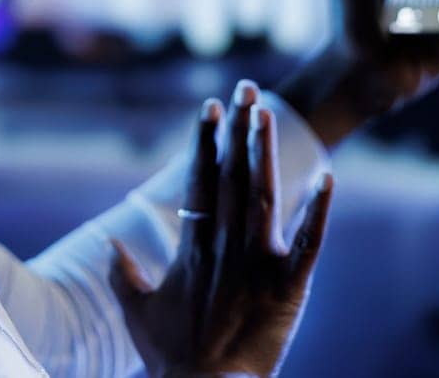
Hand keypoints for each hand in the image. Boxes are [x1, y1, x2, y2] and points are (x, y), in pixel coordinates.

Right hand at [109, 81, 333, 377]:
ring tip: (268, 112)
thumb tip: (110, 245)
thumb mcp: (140, 310)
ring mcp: (258, 262)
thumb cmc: (170, 356)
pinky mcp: (290, 287)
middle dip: (239, 129)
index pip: (200, 179)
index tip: (209, 107)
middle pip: (234, 174)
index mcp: (193, 245)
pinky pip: (310, 242)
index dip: (205, 141)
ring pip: (264, 194)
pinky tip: (329, 178)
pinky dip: (319, 211)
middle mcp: (226, 244)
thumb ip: (125, 274)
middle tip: (247, 88)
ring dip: (265, 151)